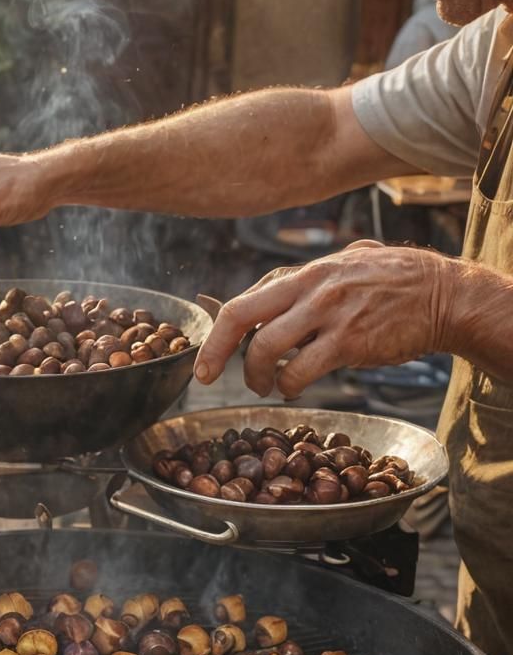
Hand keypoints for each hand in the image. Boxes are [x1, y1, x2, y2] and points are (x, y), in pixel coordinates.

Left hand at [194, 241, 456, 398]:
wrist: (447, 295)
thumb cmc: (398, 282)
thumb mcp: (348, 265)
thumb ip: (311, 280)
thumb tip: (279, 288)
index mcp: (304, 273)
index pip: (245, 300)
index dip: (219, 332)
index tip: (208, 357)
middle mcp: (310, 288)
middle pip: (239, 316)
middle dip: (215, 350)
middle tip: (207, 376)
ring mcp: (328, 313)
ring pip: (265, 348)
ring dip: (257, 376)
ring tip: (265, 386)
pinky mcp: (348, 341)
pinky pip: (300, 371)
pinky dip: (288, 386)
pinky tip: (292, 390)